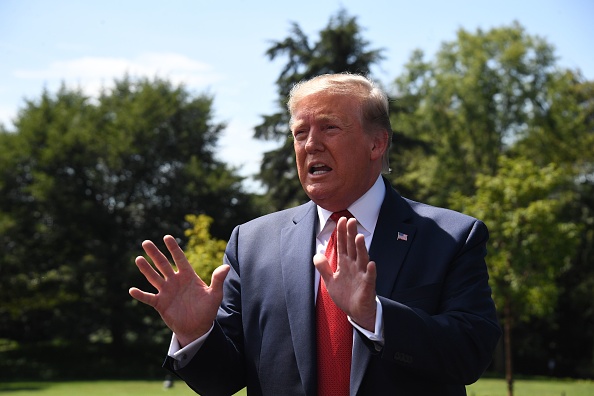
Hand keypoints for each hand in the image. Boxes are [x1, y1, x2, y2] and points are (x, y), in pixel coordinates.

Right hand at [129, 235, 229, 345]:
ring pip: (154, 278)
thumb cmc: (207, 310)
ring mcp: (166, 292)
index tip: (167, 237)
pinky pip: (148, 298)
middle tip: (145, 242)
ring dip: (146, 269)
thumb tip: (226, 267)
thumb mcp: (215, 295)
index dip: (173, 248)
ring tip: (138, 259)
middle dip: (155, 254)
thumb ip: (218, 280)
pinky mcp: (160, 304)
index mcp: (188, 276)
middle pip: (163, 264)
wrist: (198, 328)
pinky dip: (140, 295)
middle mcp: (175, 281)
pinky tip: (132, 290)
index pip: (180, 259)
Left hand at [313, 217, 377, 331]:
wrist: (356, 312)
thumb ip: (324, 268)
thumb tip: (316, 254)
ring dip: (361, 248)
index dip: (341, 233)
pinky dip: (371, 271)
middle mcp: (355, 266)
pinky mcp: (367, 287)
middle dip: (351, 234)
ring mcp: (362, 275)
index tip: (341, 219)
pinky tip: (371, 264)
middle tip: (351, 220)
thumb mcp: (331, 281)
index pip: (343, 245)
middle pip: (352, 248)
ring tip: (359, 237)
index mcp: (345, 264)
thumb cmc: (346, 295)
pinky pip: (370, 278)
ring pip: (362, 259)